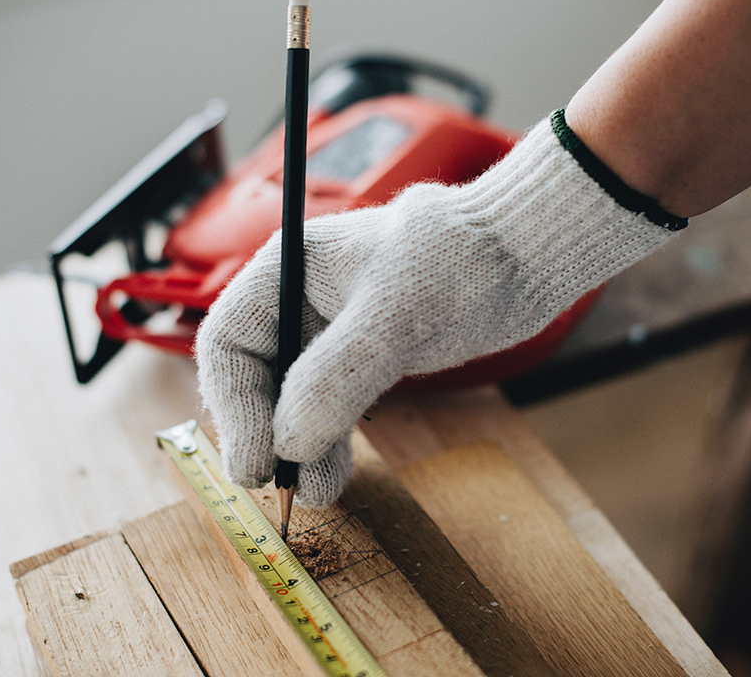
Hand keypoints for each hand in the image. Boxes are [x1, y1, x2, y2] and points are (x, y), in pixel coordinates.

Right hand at [195, 110, 683, 505]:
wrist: (522, 258)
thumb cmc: (461, 261)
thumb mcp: (395, 316)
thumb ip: (336, 377)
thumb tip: (289, 442)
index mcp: (287, 270)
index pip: (228, 342)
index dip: (233, 405)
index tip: (255, 459)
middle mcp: (297, 301)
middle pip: (251, 377)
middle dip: (262, 432)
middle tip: (281, 485)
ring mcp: (327, 332)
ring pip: (287, 400)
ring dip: (295, 447)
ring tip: (315, 492)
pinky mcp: (360, 357)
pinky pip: (325, 408)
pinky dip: (325, 443)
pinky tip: (332, 474)